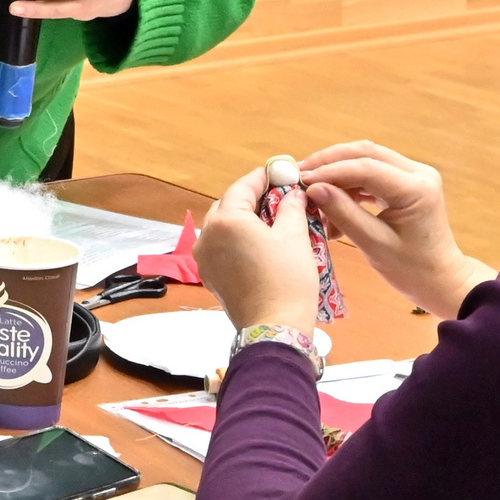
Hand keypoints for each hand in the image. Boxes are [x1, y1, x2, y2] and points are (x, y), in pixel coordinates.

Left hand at [196, 167, 320, 330]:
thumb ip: (291, 206)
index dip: (264, 177)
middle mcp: (207, 235)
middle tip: (280, 196)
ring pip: (224, 226)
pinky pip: (222, 246)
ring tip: (273, 220)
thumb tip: (294, 193)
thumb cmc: (287, 279)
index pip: (243, 187)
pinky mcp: (210, 275)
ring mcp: (205, 257)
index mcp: (226, 220)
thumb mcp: (294, 235)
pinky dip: (238, 239)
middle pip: (229, 204)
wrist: (275, 327)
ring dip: (245, 218)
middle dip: (253, 198)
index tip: (281, 172)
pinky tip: (260, 242)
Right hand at [297, 141, 496, 317]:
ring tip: (311, 188)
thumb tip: (313, 189)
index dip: (330, 170)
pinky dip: (350, 183)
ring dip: (338, 171)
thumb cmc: (411, 270)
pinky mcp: (407, 182)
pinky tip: (331, 199)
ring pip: (368, 159)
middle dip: (330, 162)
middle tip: (300, 173)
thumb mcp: (374, 244)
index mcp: (416, 188)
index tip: (302, 179)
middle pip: (366, 153)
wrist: (441, 280)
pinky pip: (373, 172)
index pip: (366, 168)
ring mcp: (414, 175)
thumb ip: (343, 214)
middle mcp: (418, 173)